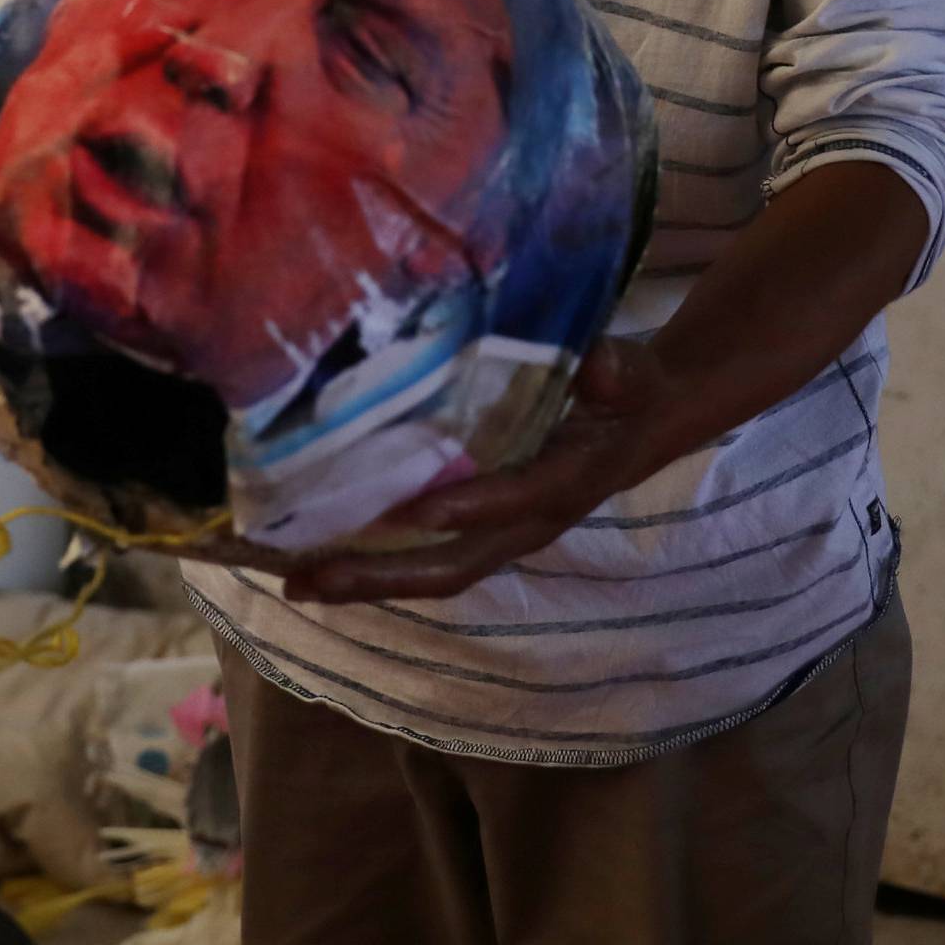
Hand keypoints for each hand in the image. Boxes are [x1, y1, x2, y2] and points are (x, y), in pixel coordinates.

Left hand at [282, 339, 687, 605]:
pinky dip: (378, 561)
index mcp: (566, 482)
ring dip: (367, 579)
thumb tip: (600, 364)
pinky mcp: (486, 528)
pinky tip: (324, 555)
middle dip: (382, 575)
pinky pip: (429, 557)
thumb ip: (614, 370)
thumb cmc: (630, 390)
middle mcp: (529, 523)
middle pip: (453, 565)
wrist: (649, 418)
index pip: (517, 500)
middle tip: (309, 578)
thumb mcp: (630, 371)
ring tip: (295, 579)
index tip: (416, 510)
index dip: (472, 507)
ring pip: (432, 572)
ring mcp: (503, 534)